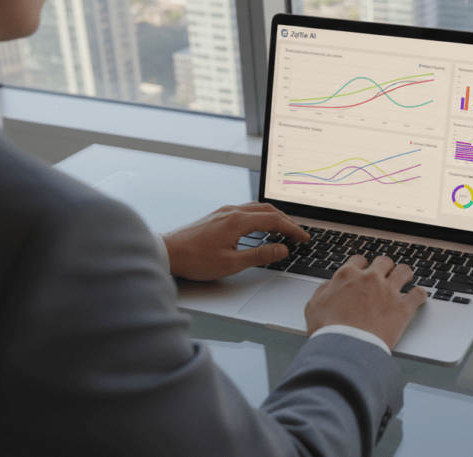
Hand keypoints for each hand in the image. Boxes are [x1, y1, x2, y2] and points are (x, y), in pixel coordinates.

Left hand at [162, 202, 309, 280]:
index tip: (303, 237)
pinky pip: (245, 210)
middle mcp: (232, 211)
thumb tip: (282, 249)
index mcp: (238, 221)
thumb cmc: (195, 259)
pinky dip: (260, 216)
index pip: (274, 220)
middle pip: (267, 210)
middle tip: (298, 233)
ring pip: (256, 208)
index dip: (292, 229)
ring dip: (273, 216)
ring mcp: (224, 211)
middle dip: (286, 220)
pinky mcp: (217, 216)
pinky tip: (260, 226)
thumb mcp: (231, 263)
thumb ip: (260, 255)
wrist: (168, 252)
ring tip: (283, 229)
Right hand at [305, 255, 427, 350]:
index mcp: (347, 275)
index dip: (363, 265)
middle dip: (385, 267)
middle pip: (384, 262)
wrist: (346, 349)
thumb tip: (330, 285)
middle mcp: (370, 279)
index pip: (359, 260)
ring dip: (405, 275)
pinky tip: (419, 297)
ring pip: (404, 271)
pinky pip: (418, 294)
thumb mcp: (314, 307)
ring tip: (406, 279)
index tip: (365, 270)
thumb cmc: (328, 331)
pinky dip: (420, 295)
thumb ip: (323, 291)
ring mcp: (388, 291)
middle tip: (386, 275)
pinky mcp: (403, 308)